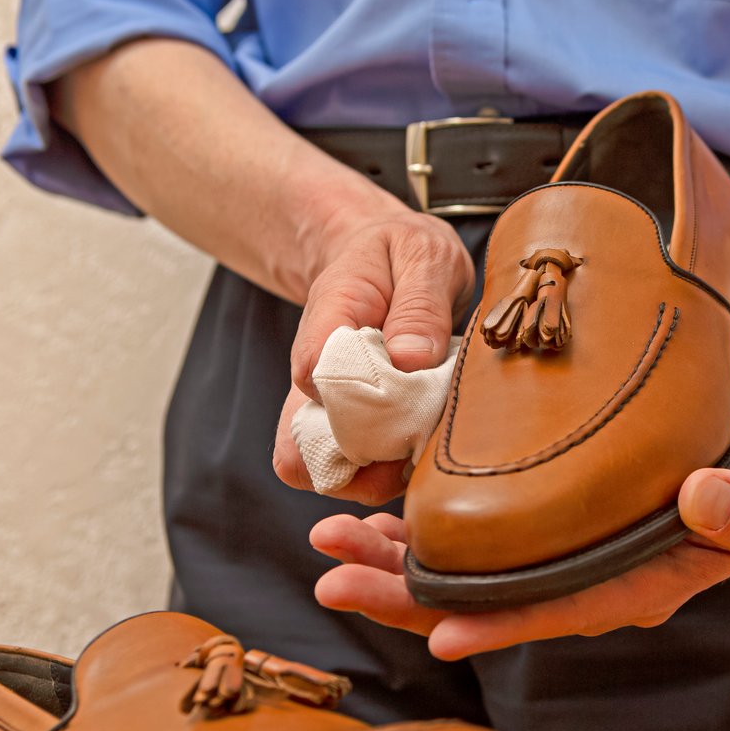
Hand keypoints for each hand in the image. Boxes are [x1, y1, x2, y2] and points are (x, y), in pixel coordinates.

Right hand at [272, 204, 473, 505]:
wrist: (392, 256)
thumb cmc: (407, 254)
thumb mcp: (425, 257)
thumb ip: (420, 304)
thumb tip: (410, 358)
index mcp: (330, 317)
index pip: (312, 371)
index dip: (353, 397)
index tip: (404, 395)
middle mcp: (318, 371)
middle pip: (304, 441)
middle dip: (358, 461)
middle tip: (415, 444)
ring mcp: (330, 404)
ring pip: (325, 468)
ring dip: (373, 476)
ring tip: (422, 453)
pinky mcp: (353, 425)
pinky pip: (355, 470)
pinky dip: (386, 475)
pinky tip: (422, 454)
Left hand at [308, 436, 729, 658]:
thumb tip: (703, 500)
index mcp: (636, 590)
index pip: (561, 616)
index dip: (503, 626)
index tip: (440, 631)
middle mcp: (583, 586)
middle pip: (488, 604)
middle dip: (407, 598)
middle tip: (337, 584)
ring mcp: (552, 559)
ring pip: (462, 573)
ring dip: (391, 563)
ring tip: (329, 545)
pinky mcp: (533, 523)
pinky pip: (466, 536)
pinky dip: (414, 527)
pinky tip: (366, 515)